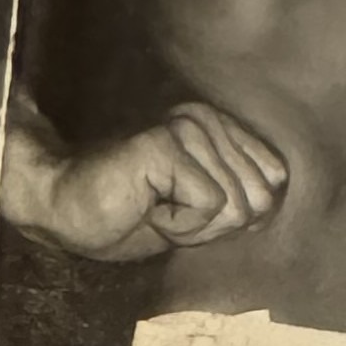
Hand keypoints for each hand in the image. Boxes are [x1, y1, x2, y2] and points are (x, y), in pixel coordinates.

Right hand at [13, 105, 287, 263]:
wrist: (66, 210)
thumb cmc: (131, 215)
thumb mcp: (204, 214)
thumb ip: (245, 199)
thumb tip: (279, 198)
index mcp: (222, 127)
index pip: (275, 182)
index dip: (236, 216)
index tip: (188, 208)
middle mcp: (208, 119)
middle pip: (260, 199)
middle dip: (217, 225)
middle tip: (168, 209)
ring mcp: (189, 128)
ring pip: (237, 206)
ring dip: (195, 226)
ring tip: (154, 206)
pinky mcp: (168, 145)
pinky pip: (210, 206)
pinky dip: (180, 226)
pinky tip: (147, 207)